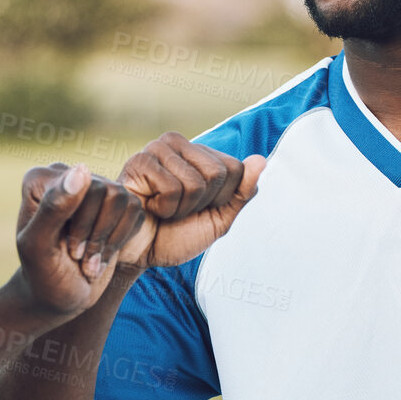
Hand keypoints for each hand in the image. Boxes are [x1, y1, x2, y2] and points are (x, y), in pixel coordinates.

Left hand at [13, 164, 147, 316]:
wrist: (59, 296)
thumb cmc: (43, 274)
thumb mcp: (38, 246)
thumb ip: (53, 208)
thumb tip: (82, 169)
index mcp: (41, 180)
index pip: (81, 185)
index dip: (82, 224)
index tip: (68, 251)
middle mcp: (67, 176)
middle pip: (106, 190)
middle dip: (97, 233)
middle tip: (78, 257)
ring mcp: (93, 189)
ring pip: (123, 199)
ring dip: (108, 239)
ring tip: (89, 261)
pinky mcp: (114, 206)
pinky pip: (136, 210)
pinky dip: (121, 241)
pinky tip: (102, 257)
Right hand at [112, 133, 266, 267]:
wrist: (138, 255)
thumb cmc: (174, 236)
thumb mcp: (218, 219)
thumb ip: (242, 193)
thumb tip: (262, 159)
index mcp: (201, 154)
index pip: (236, 169)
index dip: (222, 199)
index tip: (198, 208)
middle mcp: (181, 144)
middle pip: (218, 173)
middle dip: (201, 204)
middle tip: (178, 210)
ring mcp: (158, 148)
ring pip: (196, 182)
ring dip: (181, 209)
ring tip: (162, 210)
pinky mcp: (139, 160)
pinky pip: (172, 188)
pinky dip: (164, 208)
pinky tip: (149, 206)